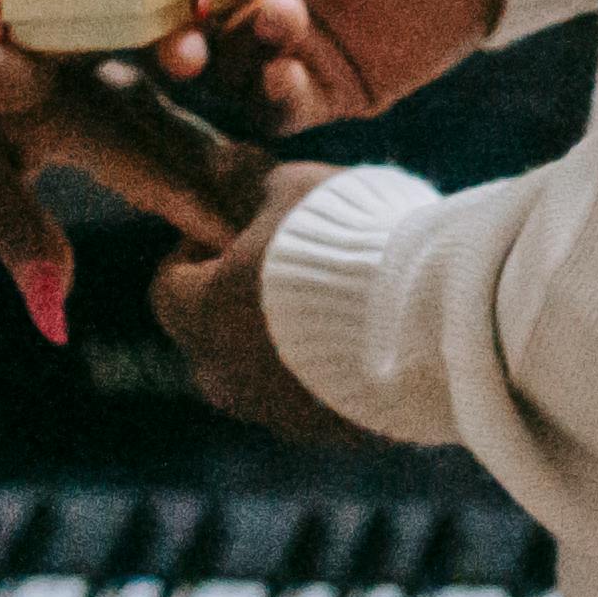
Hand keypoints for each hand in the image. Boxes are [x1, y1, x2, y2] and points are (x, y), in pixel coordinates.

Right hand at [101, 0, 518, 130]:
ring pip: (224, 77)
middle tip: (182, 44)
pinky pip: (279, 111)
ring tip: (285, 11)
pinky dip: (274, 95)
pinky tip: (292, 64)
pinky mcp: (330, 87)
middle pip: (173, 36)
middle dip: (167, 45)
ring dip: (239, 53)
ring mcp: (285, 44)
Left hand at [148, 163, 370, 442]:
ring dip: (276, 346)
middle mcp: (227, 376)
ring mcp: (277, 414)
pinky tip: (365, 341)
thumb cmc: (347, 244)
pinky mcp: (329, 434)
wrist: (430, 321)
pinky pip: (310, 402)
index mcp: (204, 315)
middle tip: (281, 267)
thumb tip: (217, 161)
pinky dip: (321, 377)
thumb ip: (243, 178)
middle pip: (207, 340)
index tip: (231, 230)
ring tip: (332, 304)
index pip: (168, 287)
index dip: (195, 253)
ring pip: (256, 378)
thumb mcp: (290, 189)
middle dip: (232, 305)